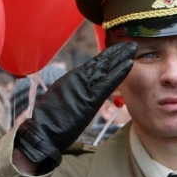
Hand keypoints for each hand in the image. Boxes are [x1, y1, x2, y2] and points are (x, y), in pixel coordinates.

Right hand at [14, 41, 136, 171]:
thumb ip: (71, 90)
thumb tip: (78, 88)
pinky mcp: (90, 98)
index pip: (93, 65)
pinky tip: (129, 64)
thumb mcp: (60, 98)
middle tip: (130, 45)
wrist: (44, 131)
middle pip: (101, 63)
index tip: (118, 49)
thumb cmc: (49, 120)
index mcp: (72, 79)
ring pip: (106, 69)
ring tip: (133, 48)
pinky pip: (108, 83)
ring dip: (120, 58)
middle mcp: (79, 79)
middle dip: (116, 54)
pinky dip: (119, 73)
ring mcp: (84, 87)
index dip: (106, 56)